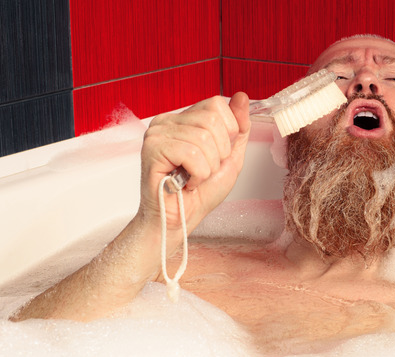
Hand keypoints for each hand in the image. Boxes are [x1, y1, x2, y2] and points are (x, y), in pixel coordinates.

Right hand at [139, 92, 250, 240]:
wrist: (179, 221)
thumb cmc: (200, 194)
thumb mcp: (230, 157)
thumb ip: (238, 127)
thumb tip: (241, 97)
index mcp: (184, 119)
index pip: (216, 104)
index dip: (227, 132)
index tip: (217, 154)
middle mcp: (168, 121)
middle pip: (212, 120)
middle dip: (219, 153)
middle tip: (204, 170)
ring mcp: (157, 133)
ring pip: (203, 138)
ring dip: (207, 167)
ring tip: (193, 177)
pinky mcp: (152, 148)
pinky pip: (191, 153)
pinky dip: (197, 174)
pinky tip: (185, 182)